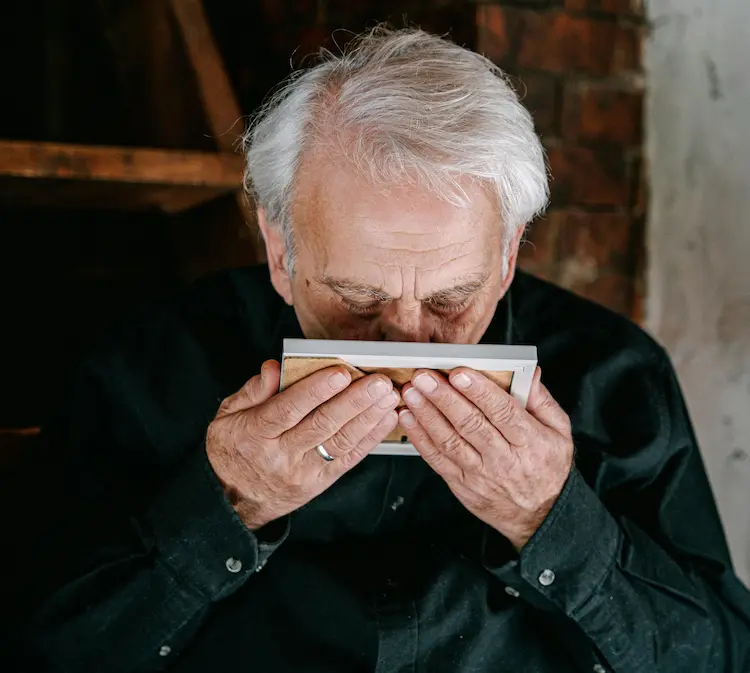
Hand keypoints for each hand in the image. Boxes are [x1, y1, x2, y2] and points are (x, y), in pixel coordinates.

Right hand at [206, 360, 398, 529]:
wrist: (234, 501)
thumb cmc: (233, 449)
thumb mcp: (227, 417)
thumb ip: (252, 391)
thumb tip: (273, 368)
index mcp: (256, 433)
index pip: (288, 409)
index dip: (316, 390)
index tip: (341, 372)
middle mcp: (281, 454)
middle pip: (322, 424)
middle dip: (354, 401)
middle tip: (378, 382)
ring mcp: (304, 471)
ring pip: (341, 441)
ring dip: (369, 417)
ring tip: (389, 396)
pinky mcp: (321, 481)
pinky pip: (349, 458)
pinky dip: (371, 438)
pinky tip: (386, 419)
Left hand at [399, 367, 572, 549]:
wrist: (539, 516)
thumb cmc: (547, 467)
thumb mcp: (559, 432)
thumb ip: (542, 400)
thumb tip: (530, 373)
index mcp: (529, 441)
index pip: (503, 412)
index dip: (479, 391)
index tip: (460, 373)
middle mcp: (503, 459)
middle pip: (470, 424)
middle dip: (444, 398)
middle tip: (424, 377)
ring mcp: (479, 474)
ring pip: (449, 441)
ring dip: (426, 415)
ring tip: (412, 393)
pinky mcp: (461, 484)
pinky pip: (437, 460)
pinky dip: (420, 438)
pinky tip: (408, 418)